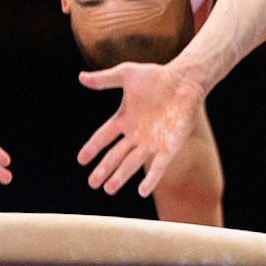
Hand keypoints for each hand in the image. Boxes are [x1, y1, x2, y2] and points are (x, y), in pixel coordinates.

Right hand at [77, 61, 205, 199]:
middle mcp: (135, 135)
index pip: (103, 137)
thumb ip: (105, 79)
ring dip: (121, 176)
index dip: (92, 148)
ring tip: (109, 189)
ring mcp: (151, 143)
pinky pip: (158, 166)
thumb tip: (81, 77)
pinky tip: (142, 191)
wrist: (185, 81)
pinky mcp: (168, 147)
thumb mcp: (127, 74)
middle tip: (92, 183)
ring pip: (132, 163)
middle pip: (115, 155)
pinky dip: (150, 179)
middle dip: (103, 169)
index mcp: (124, 119)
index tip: (81, 160)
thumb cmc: (157, 76)